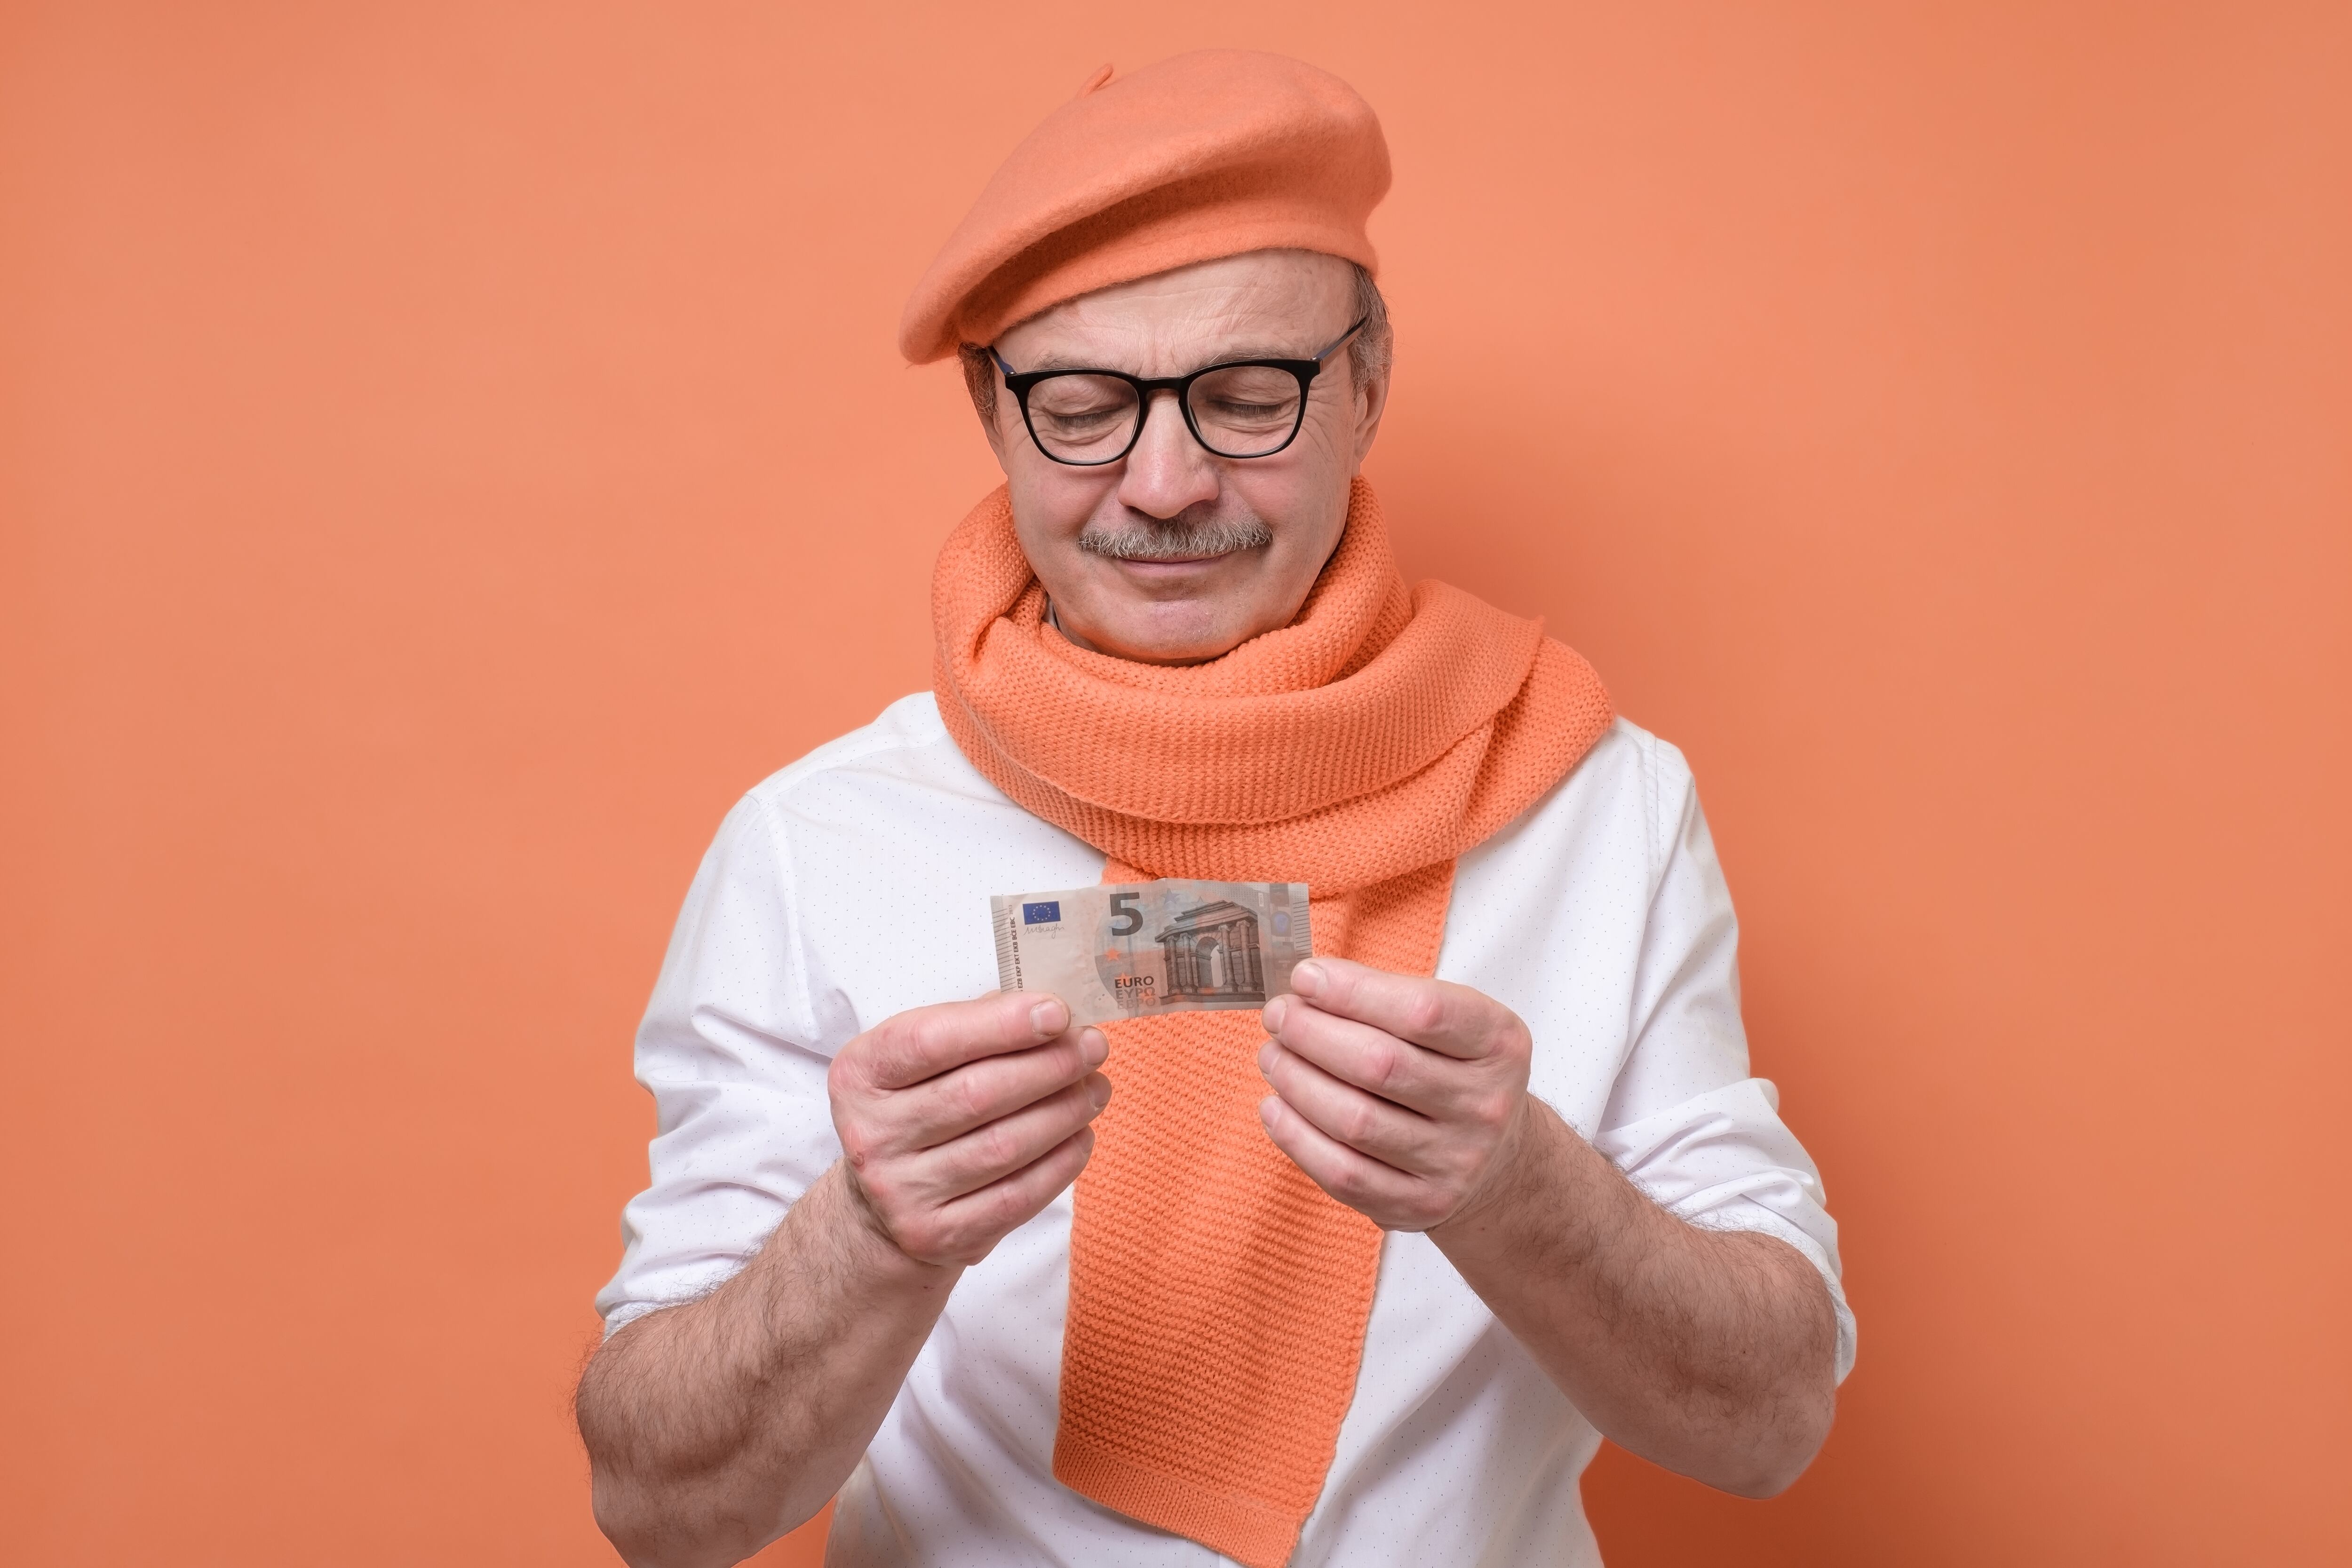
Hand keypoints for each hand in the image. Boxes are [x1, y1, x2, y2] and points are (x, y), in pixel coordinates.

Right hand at [827, 993, 1110, 1266]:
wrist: (885, 1203)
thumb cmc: (918, 1107)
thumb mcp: (922, 1059)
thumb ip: (975, 1026)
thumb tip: (1051, 1014)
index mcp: (860, 1075)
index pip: (930, 1041)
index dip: (1000, 1025)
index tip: (1058, 1012)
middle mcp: (871, 1136)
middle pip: (976, 1094)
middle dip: (1049, 1066)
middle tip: (1093, 1047)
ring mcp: (901, 1193)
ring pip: (1003, 1147)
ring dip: (1064, 1112)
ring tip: (1095, 1088)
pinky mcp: (939, 1235)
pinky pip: (1017, 1197)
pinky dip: (1061, 1162)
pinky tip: (1081, 1135)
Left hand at [1256, 959, 1533, 1231]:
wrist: (1497, 1158)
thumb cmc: (1453, 1070)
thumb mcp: (1451, 1022)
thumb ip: (1387, 998)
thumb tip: (1305, 986)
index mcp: (1498, 1044)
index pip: (1422, 1011)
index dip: (1353, 991)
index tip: (1304, 977)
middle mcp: (1485, 1106)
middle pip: (1380, 1065)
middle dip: (1311, 1033)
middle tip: (1278, 1016)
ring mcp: (1454, 1162)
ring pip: (1354, 1120)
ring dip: (1296, 1081)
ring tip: (1273, 1056)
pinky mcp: (1420, 1206)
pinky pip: (1342, 1174)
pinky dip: (1295, 1136)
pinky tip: (1275, 1107)